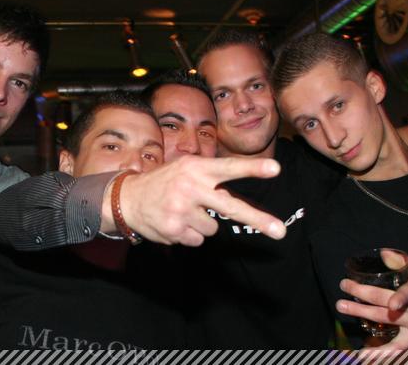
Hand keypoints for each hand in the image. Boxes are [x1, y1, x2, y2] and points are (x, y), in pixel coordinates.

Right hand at [102, 155, 285, 246]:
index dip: (252, 169)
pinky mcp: (174, 229)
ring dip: (202, 223)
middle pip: (231, 207)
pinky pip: (198, 239)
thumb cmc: (164, 182)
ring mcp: (181, 210)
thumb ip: (210, 179)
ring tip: (182, 211)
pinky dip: (189, 233)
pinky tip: (174, 222)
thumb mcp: (185, 169)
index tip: (275, 170)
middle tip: (280, 233)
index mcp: (196, 168)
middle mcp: (190, 187)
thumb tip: (233, 202)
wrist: (127, 198)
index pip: (228, 167)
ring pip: (213, 228)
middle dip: (258, 220)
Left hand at [336, 263, 407, 349]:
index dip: (401, 299)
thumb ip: (404, 265)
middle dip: (362, 293)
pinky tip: (363, 353)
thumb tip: (383, 253)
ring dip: (361, 312)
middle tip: (344, 286)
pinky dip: (379, 352)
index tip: (392, 304)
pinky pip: (395, 348)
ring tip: (342, 306)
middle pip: (386, 303)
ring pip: (385, 320)